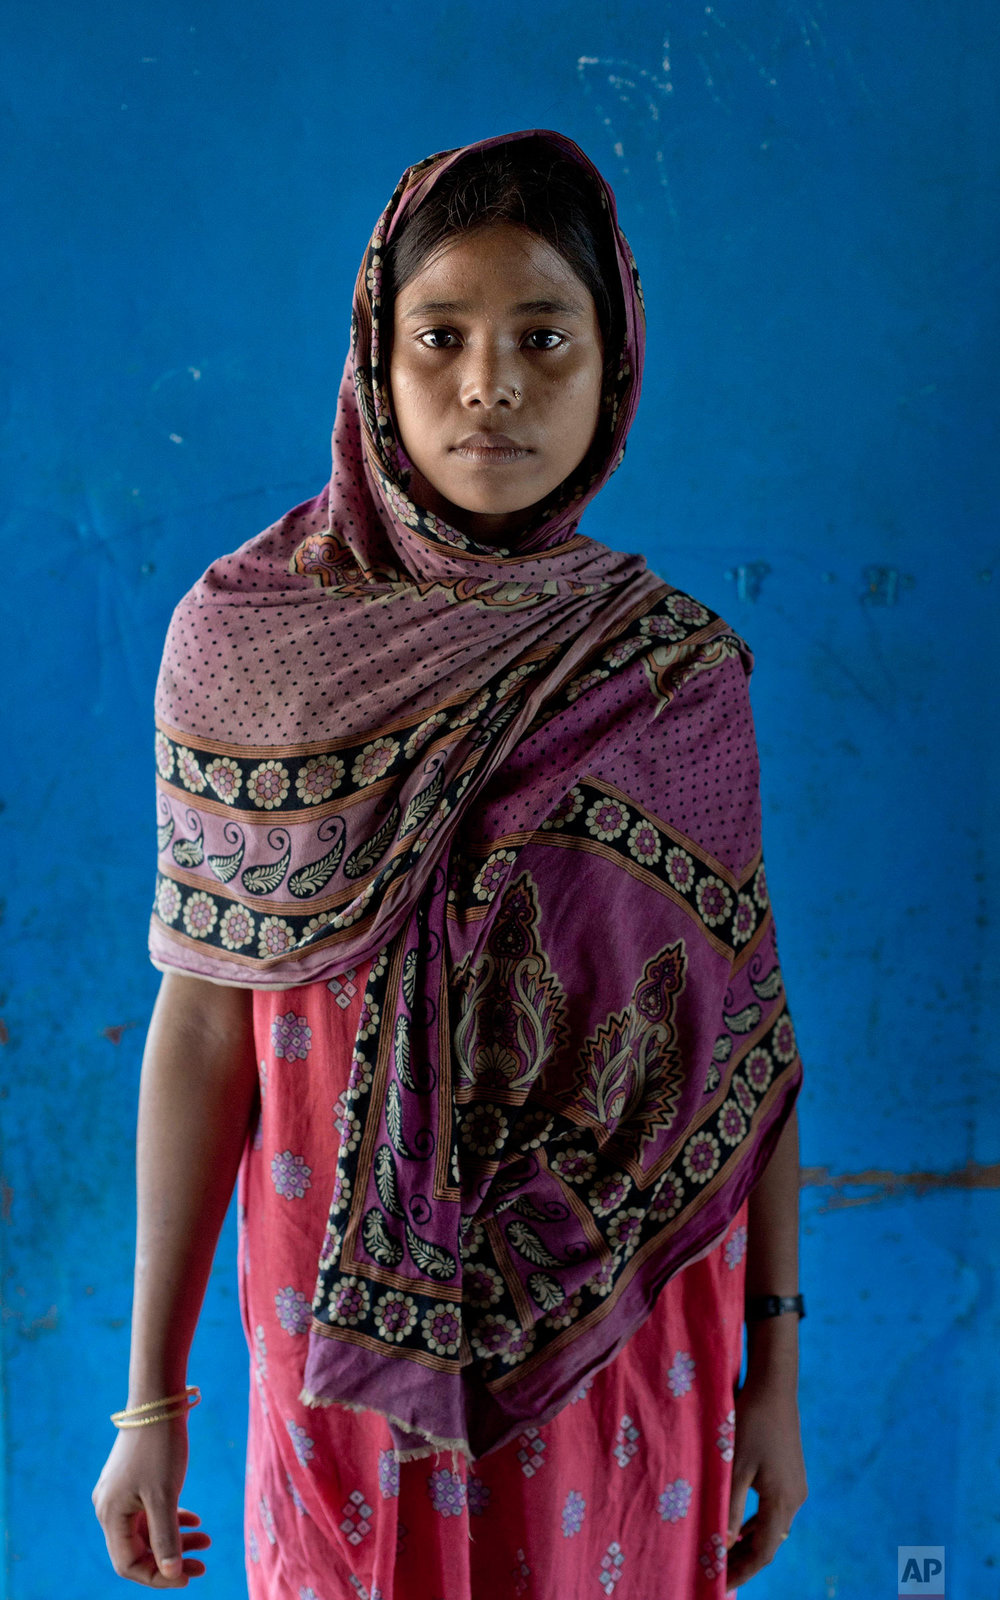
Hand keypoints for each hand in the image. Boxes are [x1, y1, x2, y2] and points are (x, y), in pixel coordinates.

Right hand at [92, 1419, 210, 1585]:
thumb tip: (170, 1573)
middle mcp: (110, 1508)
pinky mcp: (135, 1481)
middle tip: (203, 1566)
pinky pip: (152, 1511)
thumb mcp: (165, 1495)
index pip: (128, 1564)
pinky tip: (196, 1521)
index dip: (157, 1576)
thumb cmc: (159, 1447)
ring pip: (148, 1530)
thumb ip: (166, 1537)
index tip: (188, 1576)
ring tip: (208, 1540)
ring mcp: (122, 1494)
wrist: (159, 1401)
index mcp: (110, 1515)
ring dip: (177, 1539)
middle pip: (139, 1549)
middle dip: (171, 1559)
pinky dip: (173, 1518)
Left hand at [724, 1373, 806, 1590]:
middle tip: (718, 1571)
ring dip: (749, 1541)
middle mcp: (795, 1499)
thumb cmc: (751, 1423)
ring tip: (724, 1553)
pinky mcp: (791, 1473)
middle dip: (744, 1559)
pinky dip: (756, 1522)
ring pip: (772, 1526)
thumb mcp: (734, 1467)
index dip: (742, 1571)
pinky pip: (774, 1509)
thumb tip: (722, 1545)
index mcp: (782, 1501)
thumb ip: (728, 1507)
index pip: (763, 1552)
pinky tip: (739, 1524)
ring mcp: (796, 1485)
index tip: (719, 1584)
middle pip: (770, 1542)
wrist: (774, 1385)